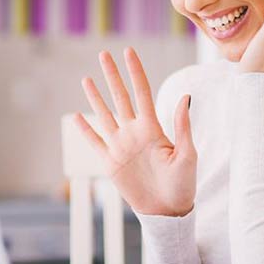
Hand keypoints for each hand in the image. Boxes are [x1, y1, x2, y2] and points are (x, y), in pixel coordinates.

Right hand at [74, 47, 195, 216]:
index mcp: (152, 128)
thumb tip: (186, 96)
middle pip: (120, 97)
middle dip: (112, 76)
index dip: (135, 71)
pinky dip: (85, 129)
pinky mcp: (110, 163)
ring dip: (95, 97)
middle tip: (103, 54)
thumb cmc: (183, 184)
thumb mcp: (187, 154)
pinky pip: (94, 142)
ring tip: (87, 79)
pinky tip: (76, 115)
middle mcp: (134, 132)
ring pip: (104, 115)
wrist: (167, 211)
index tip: (128, 51)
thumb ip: (183, 126)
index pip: (141, 92)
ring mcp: (121, 146)